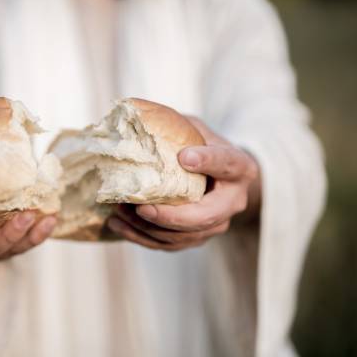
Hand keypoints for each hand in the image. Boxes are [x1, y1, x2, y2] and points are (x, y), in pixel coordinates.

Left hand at [107, 117, 260, 250]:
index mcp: (239, 167)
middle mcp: (233, 202)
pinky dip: (141, 237)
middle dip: (171, 216)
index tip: (186, 157)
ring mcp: (216, 224)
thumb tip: (135, 112)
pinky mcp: (197, 238)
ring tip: (119, 212)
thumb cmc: (203, 146)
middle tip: (141, 207)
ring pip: (183, 236)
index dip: (208, 161)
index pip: (226, 164)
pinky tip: (117, 224)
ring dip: (147, 228)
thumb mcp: (195, 128)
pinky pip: (169, 245)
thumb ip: (175, 124)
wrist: (222, 179)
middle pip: (205, 216)